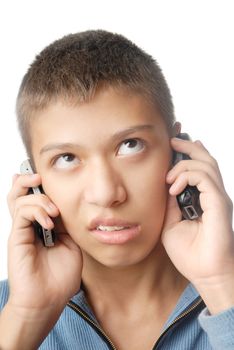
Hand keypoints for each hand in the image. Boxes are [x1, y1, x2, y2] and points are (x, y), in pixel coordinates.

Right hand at [6, 173, 82, 313]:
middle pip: (21, 194)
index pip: (38, 198)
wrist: (48, 300)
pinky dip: (36, 211)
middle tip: (39, 176)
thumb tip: (64, 208)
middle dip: (29, 180)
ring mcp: (22, 231)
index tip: (51, 177)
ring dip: (38, 197)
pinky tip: (50, 222)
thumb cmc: (60, 277)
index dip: (42, 186)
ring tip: (53, 209)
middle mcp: (30, 225)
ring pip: (18, 199)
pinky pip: (22, 213)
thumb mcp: (71, 245)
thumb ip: (67, 225)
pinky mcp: (16, 237)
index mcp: (43, 226)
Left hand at [162, 137, 233, 312]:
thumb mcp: (171, 223)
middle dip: (188, 147)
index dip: (188, 153)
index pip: (198, 168)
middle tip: (173, 139)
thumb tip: (165, 186)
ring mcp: (217, 198)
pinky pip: (205, 178)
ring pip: (206, 165)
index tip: (173, 142)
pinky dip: (188, 176)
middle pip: (205, 160)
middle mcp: (212, 195)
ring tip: (169, 175)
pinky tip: (174, 187)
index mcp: (202, 199)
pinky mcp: (219, 204)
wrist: (205, 274)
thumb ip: (170, 203)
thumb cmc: (190, 253)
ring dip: (184, 163)